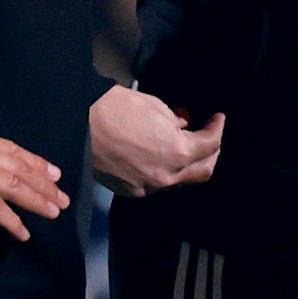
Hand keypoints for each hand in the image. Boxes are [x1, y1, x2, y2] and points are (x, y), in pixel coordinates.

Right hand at [0, 111, 68, 240]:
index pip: (12, 150)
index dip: (34, 161)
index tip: (53, 170)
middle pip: (20, 168)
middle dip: (44, 183)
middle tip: (63, 196)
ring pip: (14, 185)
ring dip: (37, 199)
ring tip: (56, 211)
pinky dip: (10, 220)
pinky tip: (23, 232)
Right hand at [90, 86, 223, 196]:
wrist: (80, 123)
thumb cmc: (118, 109)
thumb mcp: (157, 107)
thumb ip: (176, 122)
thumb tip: (183, 126)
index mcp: (177, 152)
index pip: (210, 144)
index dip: (217, 129)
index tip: (217, 119)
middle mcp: (166, 176)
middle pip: (203, 170)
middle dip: (212, 152)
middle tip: (210, 135)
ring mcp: (148, 187)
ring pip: (180, 180)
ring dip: (187, 163)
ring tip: (183, 143)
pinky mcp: (131, 190)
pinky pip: (157, 183)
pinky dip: (165, 170)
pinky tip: (159, 155)